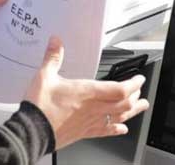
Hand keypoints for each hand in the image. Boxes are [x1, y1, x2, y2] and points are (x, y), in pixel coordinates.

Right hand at [24, 37, 149, 149]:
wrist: (33, 132)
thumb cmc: (40, 107)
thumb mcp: (44, 76)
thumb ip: (52, 57)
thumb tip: (56, 41)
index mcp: (87, 92)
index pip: (120, 89)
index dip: (133, 84)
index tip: (139, 79)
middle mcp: (93, 108)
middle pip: (124, 104)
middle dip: (136, 97)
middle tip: (141, 92)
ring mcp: (90, 122)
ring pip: (119, 118)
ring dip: (133, 112)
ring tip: (141, 108)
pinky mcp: (84, 133)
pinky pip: (105, 131)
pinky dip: (116, 129)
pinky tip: (121, 129)